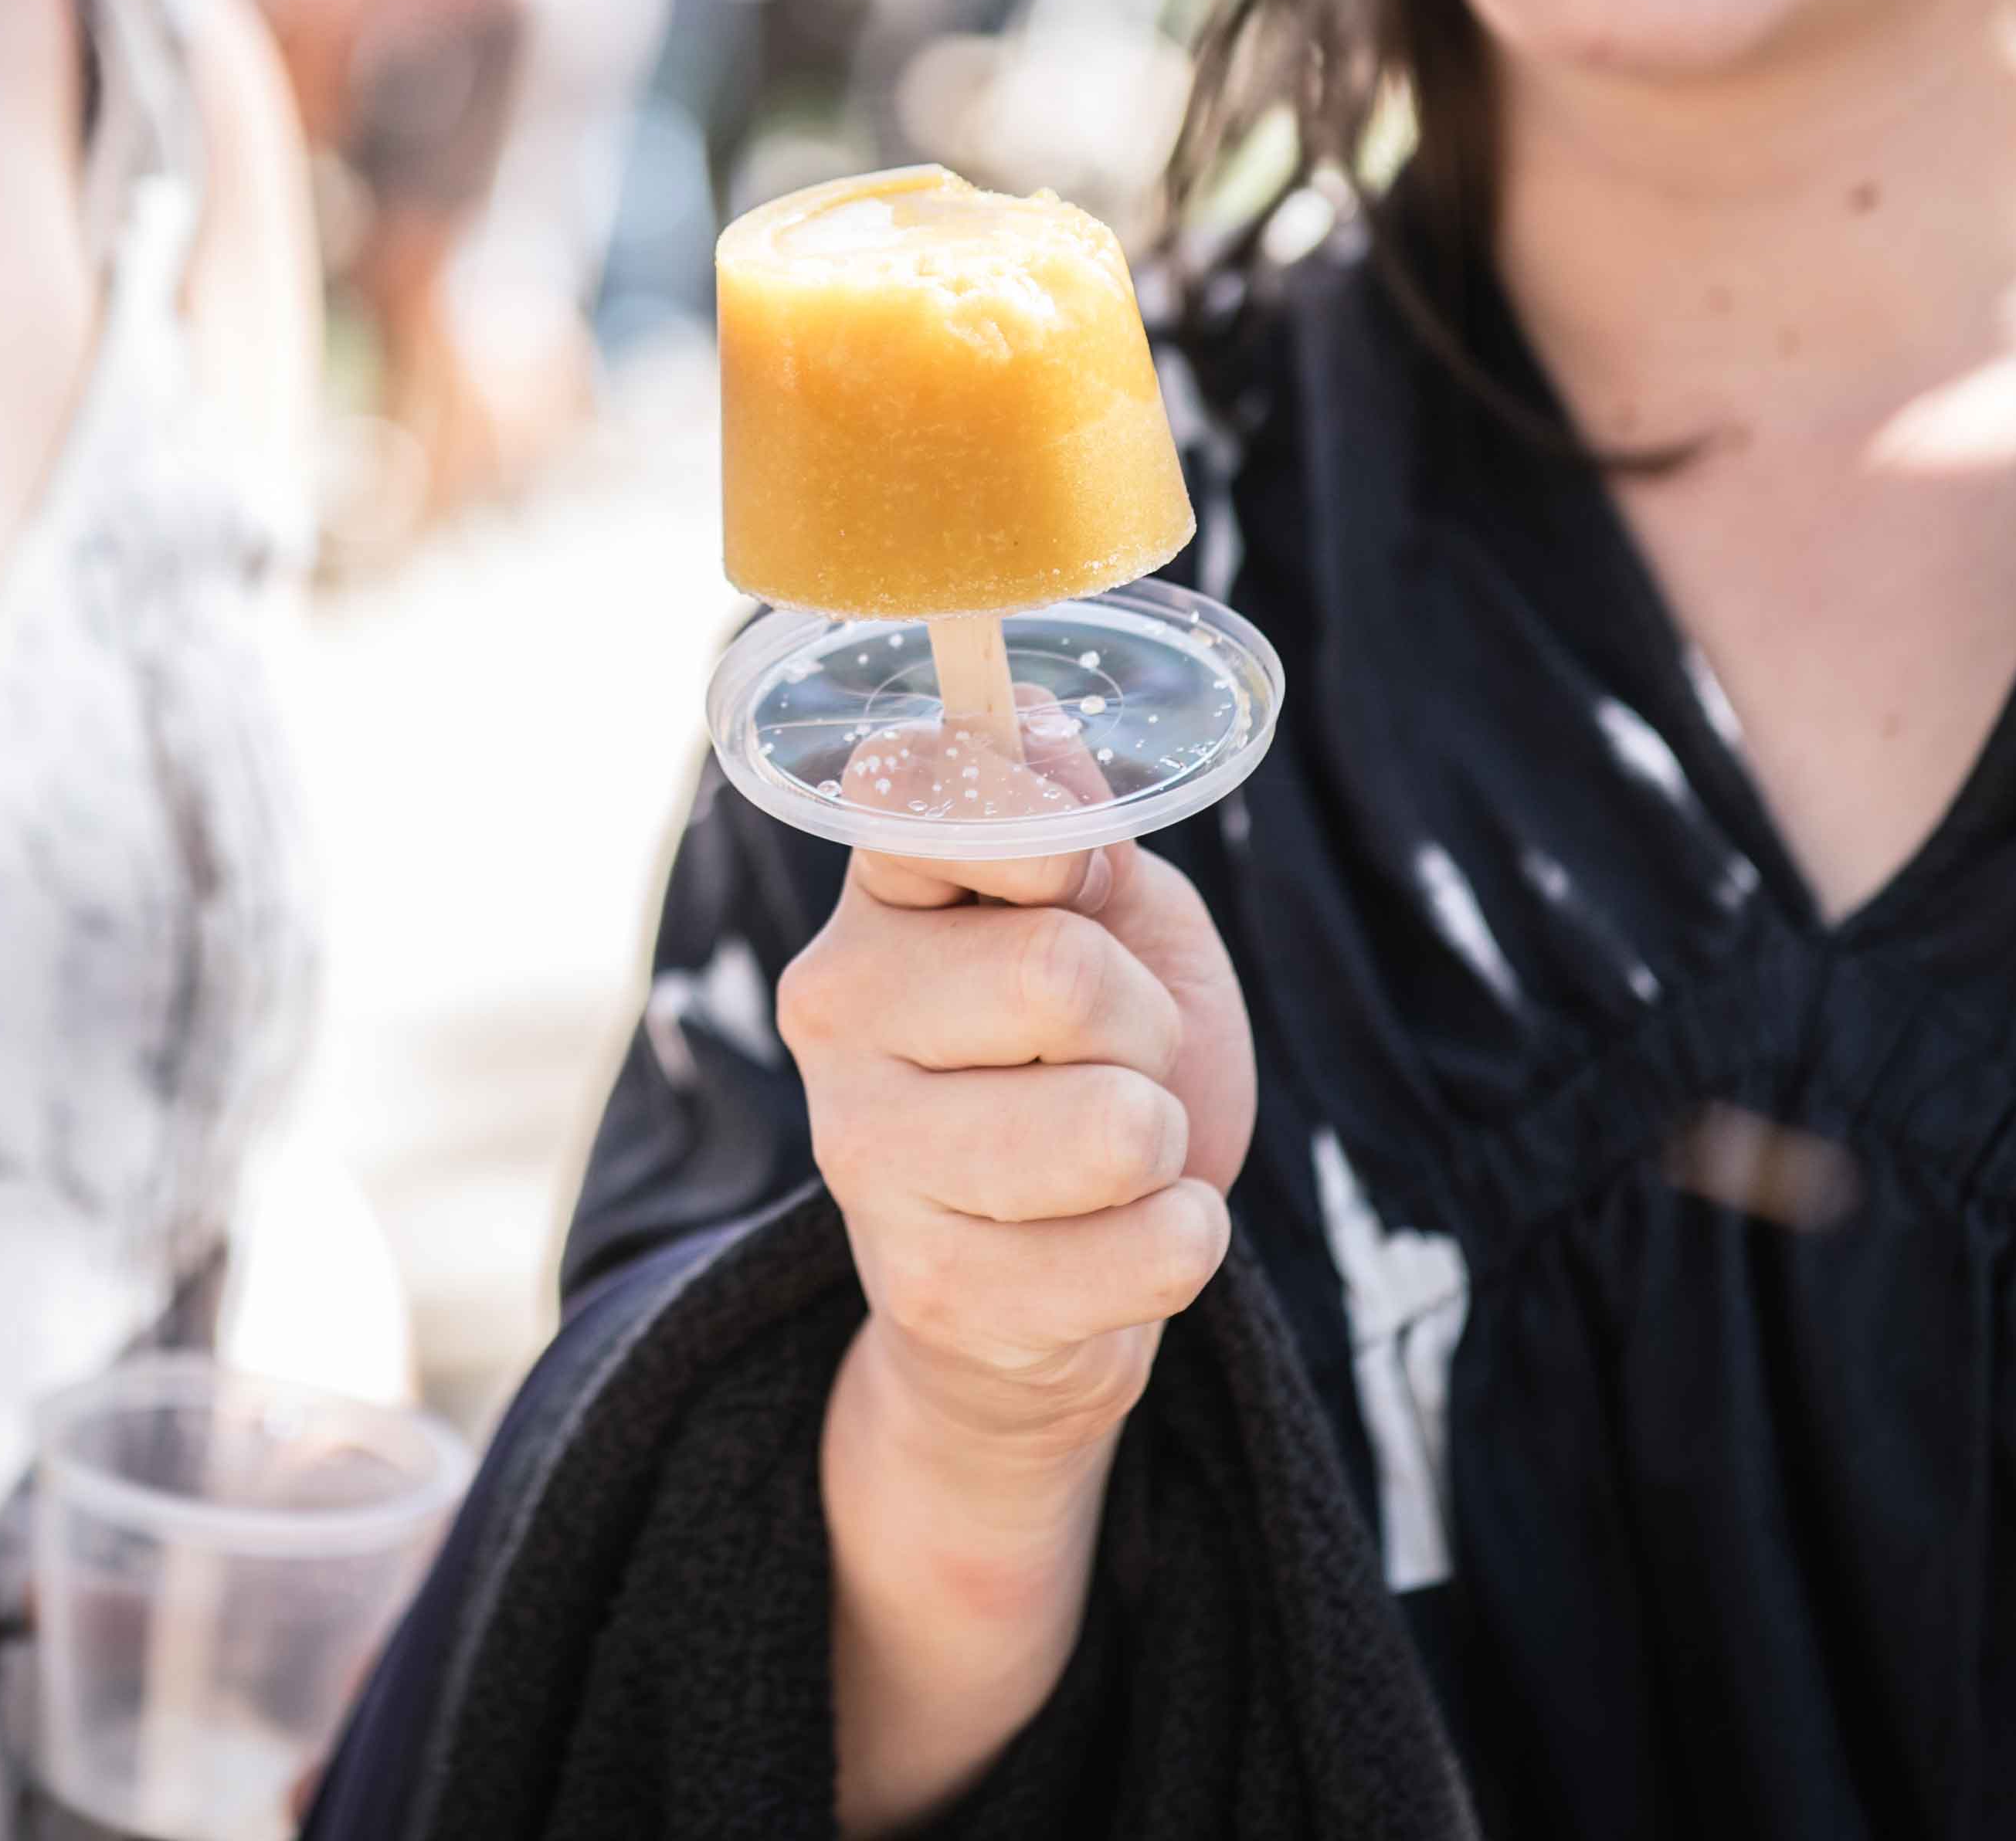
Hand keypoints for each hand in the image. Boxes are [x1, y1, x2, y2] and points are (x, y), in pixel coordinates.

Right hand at [780, 688, 1257, 1465]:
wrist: (1061, 1281)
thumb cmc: (1095, 1066)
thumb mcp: (1119, 920)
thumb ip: (1080, 826)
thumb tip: (1036, 723)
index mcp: (879, 894)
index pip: (926, 792)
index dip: (1046, 831)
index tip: (1074, 878)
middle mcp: (832, 1008)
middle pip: (1059, 971)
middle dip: (1146, 1023)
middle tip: (1119, 1058)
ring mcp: (863, 1155)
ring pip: (1114, 1127)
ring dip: (1166, 1144)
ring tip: (1115, 1155)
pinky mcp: (932, 1291)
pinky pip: (1150, 1251)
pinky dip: (1183, 1242)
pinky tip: (1119, 1240)